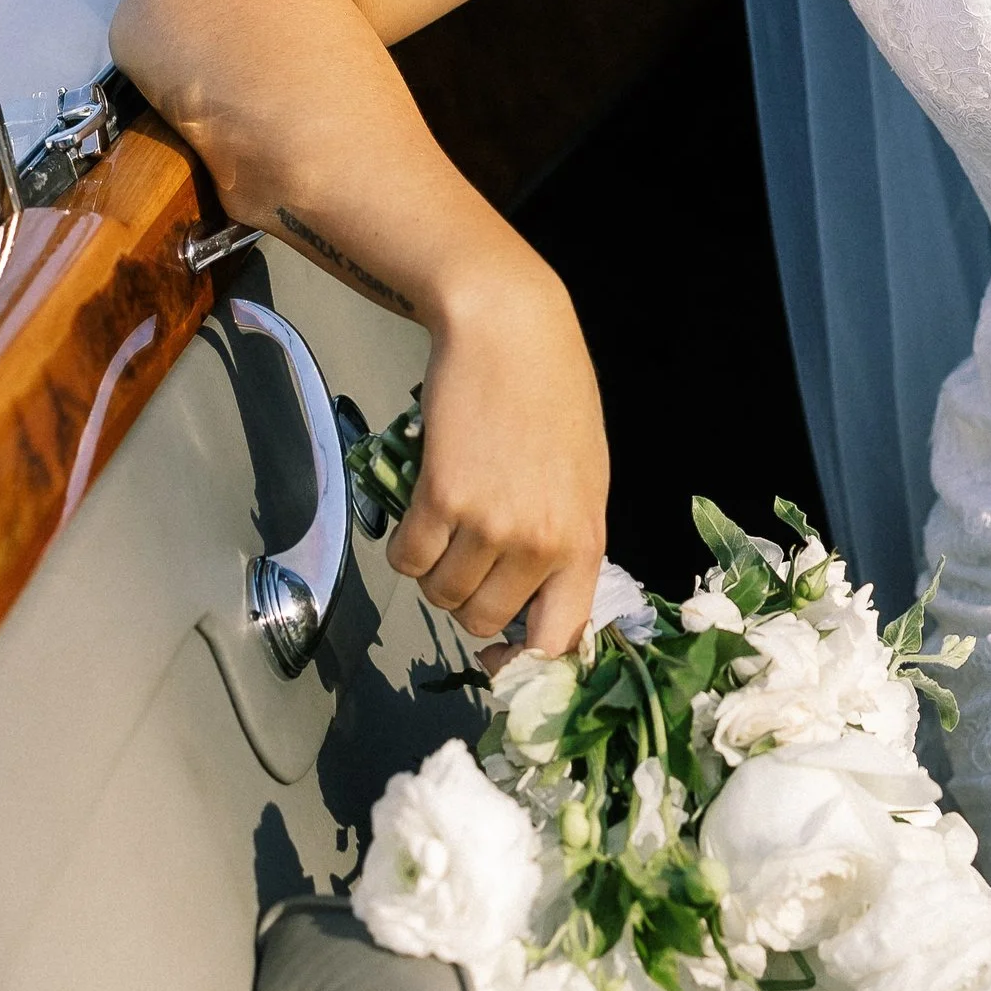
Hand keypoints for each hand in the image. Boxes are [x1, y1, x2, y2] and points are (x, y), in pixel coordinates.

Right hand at [387, 254, 609, 651]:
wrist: (510, 330)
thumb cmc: (555, 395)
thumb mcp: (585, 477)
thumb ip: (565, 543)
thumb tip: (537, 604)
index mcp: (585, 541)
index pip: (557, 640)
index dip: (523, 661)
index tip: (501, 654)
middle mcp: (540, 542)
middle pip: (483, 620)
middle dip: (468, 601)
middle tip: (468, 559)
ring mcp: (489, 523)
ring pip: (440, 594)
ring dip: (434, 572)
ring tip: (447, 527)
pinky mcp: (440, 498)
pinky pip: (407, 560)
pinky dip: (405, 548)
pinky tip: (419, 512)